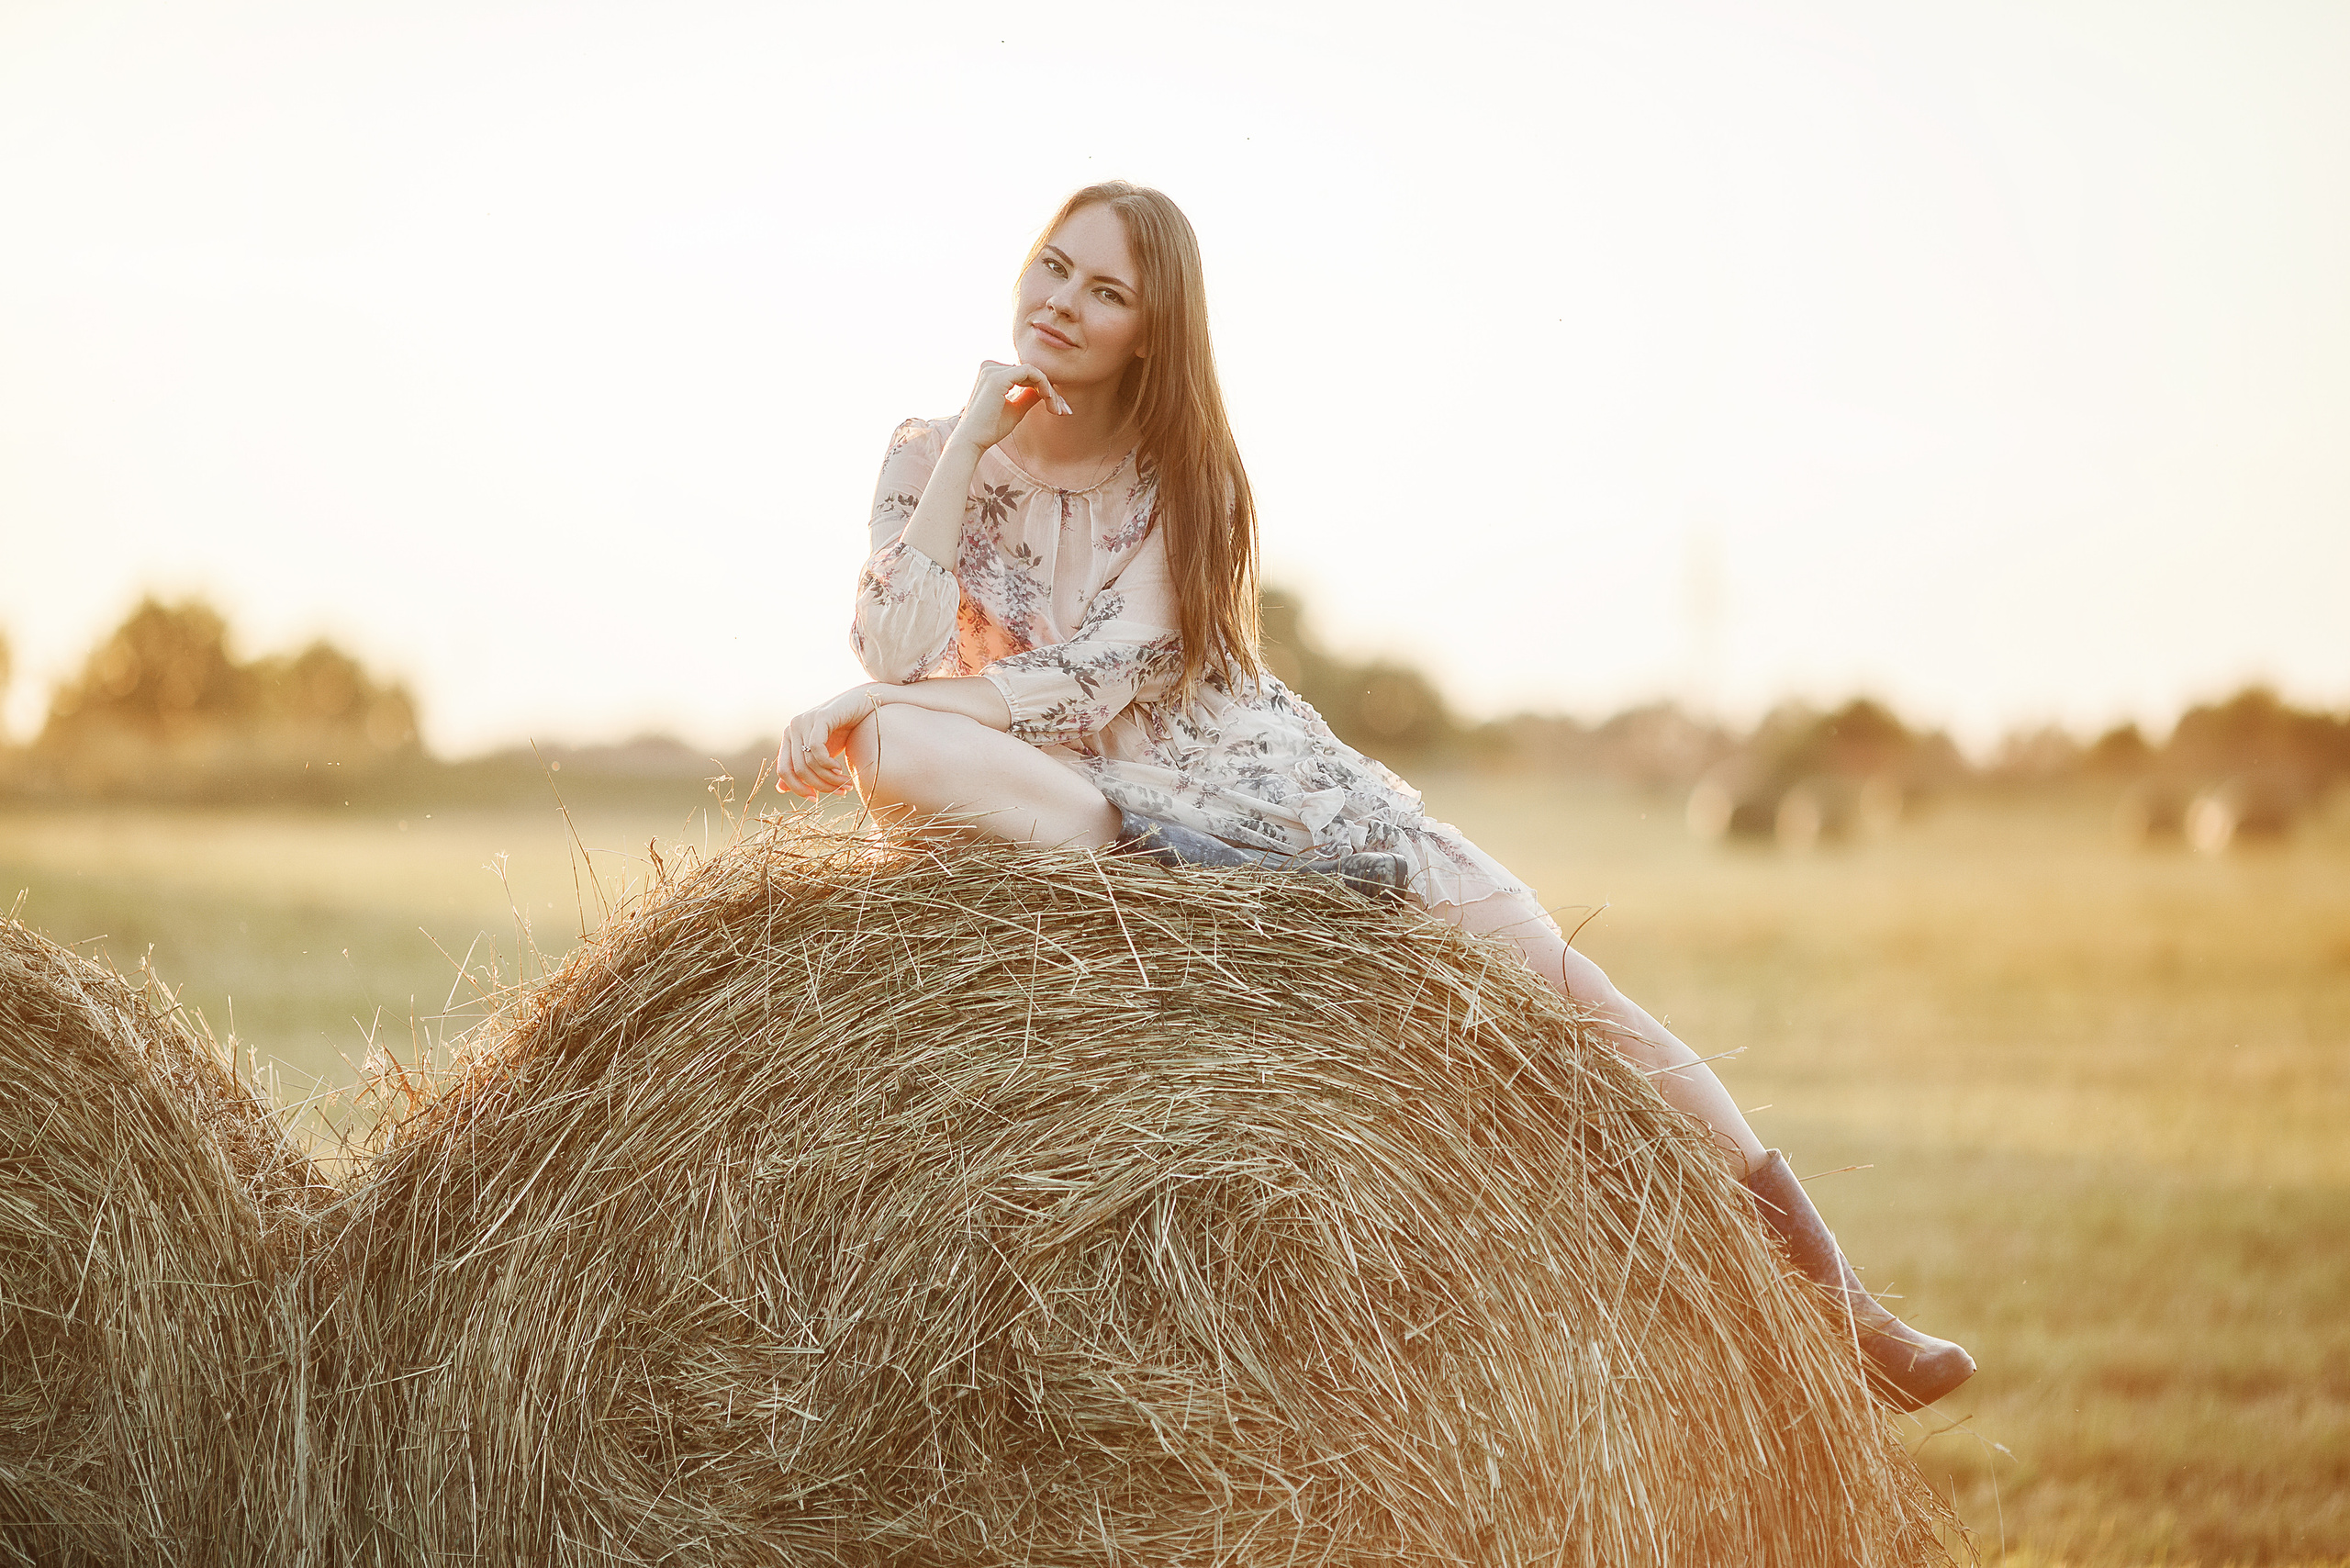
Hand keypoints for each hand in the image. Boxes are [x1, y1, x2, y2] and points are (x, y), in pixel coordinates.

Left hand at [776, 685, 881, 798]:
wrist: (863, 705)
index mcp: (789, 738)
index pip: (783, 771)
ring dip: (829, 779)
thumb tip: (780, 788)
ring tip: (846, 784)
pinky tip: (840, 768)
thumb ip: (804, 768)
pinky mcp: (819, 717)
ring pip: (808, 762)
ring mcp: (804, 721)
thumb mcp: (822, 754)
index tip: (815, 799)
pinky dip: (828, 764)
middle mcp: (792, 728)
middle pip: (797, 770)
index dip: (797, 789)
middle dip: (820, 786)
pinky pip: (816, 749)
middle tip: (840, 792)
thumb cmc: (843, 730)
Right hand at [948, 360, 1072, 455]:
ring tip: (1057, 410)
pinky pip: (1031, 372)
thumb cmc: (990, 428)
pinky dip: (1044, 385)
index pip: (1026, 375)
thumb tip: (1045, 389)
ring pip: (1034, 372)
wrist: (972, 440)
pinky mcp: (999, 377)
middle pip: (1032, 372)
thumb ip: (1029, 396)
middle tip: (1064, 411)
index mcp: (992, 373)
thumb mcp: (1015, 409)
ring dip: (1050, 390)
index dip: (1045, 389)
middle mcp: (991, 366)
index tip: (1058, 409)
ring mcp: (993, 369)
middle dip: (1051, 391)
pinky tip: (1049, 400)